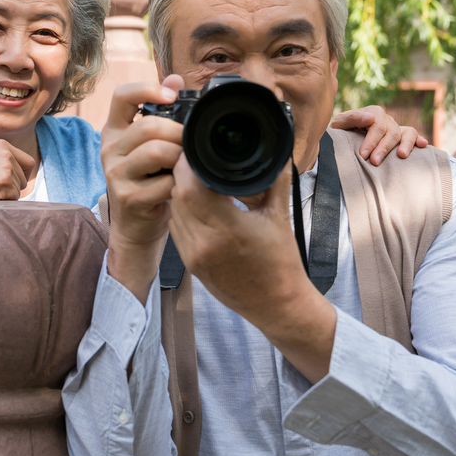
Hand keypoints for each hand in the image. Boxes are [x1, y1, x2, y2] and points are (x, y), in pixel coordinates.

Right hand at [0, 139, 34, 200]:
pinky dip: (1, 202)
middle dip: (11, 188)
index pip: (28, 162)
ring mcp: (5, 167)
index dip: (21, 176)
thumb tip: (25, 180)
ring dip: (4, 196)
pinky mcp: (2, 182)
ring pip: (18, 190)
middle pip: (24, 179)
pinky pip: (13, 199)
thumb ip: (3, 163)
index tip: (8, 182)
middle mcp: (5, 152)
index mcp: (2, 144)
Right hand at [101, 74, 185, 301]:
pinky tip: (181, 187)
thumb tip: (176, 78)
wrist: (137, 227)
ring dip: (181, 157)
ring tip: (188, 165)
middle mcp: (109, 148)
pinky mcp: (128, 197)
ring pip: (157, 152)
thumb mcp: (151, 144)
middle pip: (149, 126)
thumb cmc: (149, 180)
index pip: (123, 96)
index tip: (172, 96)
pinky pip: (164, 182)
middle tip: (193, 144)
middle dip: (179, 133)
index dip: (148, 89)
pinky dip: (180, 184)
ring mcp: (116, 174)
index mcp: (114, 129)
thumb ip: (162, 112)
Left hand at [168, 155, 336, 381]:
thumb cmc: (281, 264)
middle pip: (178, 197)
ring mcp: (194, 257)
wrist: (277, 305)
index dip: (187, 165)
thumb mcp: (280, 217)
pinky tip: (196, 204)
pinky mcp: (190, 265)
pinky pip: (177, 229)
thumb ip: (274, 180)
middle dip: (182, 175)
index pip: (190, 188)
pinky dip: (182, 212)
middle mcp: (205, 244)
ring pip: (173, 212)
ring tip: (195, 180)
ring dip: (180, 193)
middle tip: (194, 160)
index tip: (196, 151)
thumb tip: (276, 149)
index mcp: (228, 229)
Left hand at [330, 105, 428, 164]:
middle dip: (384, 148)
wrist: (342, 137)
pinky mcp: (400, 136)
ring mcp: (395, 127)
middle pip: (391, 132)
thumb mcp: (339, 124)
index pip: (377, 126)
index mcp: (372, 112)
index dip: (371, 141)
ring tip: (401, 156)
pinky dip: (418, 139)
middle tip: (375, 162)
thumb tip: (370, 117)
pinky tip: (423, 144)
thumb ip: (352, 118)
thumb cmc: (340, 132)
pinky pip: (413, 135)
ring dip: (406, 144)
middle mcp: (386, 119)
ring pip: (407, 132)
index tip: (363, 155)